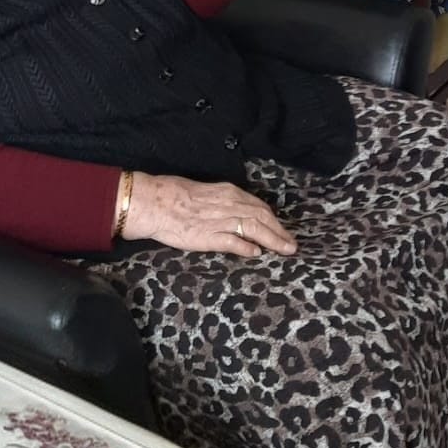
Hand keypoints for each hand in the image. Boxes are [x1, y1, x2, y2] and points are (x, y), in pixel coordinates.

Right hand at [121, 174, 296, 257]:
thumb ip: (225, 203)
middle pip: (263, 218)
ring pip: (255, 229)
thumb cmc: (176, 195)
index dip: (274, 220)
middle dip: (280, 232)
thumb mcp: (207, 193)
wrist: (156, 202)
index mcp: (228, 193)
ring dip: (273, 241)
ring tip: (285, 251)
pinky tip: (256, 254)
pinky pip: (234, 242)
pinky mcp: (210, 236)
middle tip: (292, 245)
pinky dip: (248, 248)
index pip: (259, 207)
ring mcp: (220, 221)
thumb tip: (240, 213)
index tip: (282, 230)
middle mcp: (229, 205)